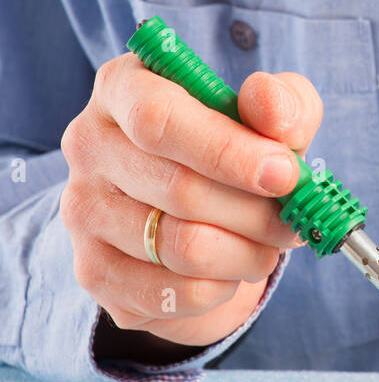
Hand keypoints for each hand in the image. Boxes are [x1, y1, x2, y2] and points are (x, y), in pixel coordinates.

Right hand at [61, 53, 321, 345]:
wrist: (200, 212)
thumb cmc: (237, 147)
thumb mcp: (271, 113)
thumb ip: (281, 103)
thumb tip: (274, 115)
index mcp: (123, 88)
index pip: (158, 119)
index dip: (227, 151)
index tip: (284, 173)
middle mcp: (89, 145)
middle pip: (179, 189)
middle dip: (256, 212)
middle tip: (291, 221)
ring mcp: (83, 212)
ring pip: (182, 247)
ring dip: (247, 253)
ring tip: (267, 244)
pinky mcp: (94, 272)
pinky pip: (176, 293)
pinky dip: (223, 288)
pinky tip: (232, 270)